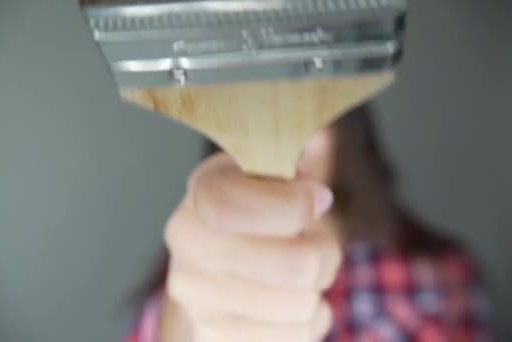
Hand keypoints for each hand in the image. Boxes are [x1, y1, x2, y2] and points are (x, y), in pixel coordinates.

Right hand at [160, 153, 341, 341]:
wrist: (228, 265)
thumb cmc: (264, 213)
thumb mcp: (281, 172)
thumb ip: (301, 152)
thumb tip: (322, 138)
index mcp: (201, 194)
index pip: (230, 206)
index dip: (289, 206)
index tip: (319, 199)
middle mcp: (187, 246)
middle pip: (291, 265)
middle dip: (324, 253)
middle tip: (319, 243)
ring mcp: (196, 298)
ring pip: (301, 305)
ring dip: (317, 290)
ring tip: (300, 274)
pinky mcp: (211, 337)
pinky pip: (294, 338)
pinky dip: (309, 321)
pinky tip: (289, 303)